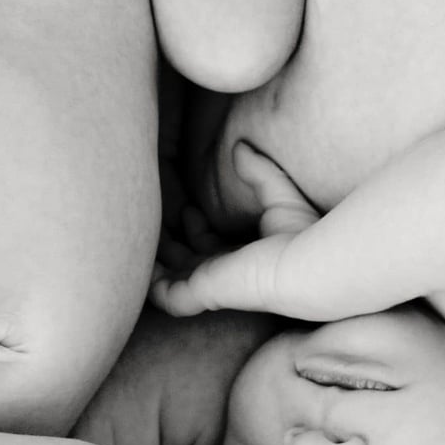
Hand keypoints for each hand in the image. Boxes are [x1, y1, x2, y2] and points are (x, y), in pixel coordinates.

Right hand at [151, 142, 317, 314]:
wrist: (309, 264)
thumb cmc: (302, 237)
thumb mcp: (278, 196)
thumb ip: (258, 172)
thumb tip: (240, 147)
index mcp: (243, 257)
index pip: (211, 247)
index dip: (195, 228)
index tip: (188, 208)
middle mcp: (225, 274)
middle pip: (187, 262)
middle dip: (169, 243)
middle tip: (155, 218)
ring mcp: (212, 286)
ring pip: (172, 280)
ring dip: (154, 262)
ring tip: (136, 236)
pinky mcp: (203, 292)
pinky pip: (167, 297)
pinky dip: (150, 285)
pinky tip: (138, 264)